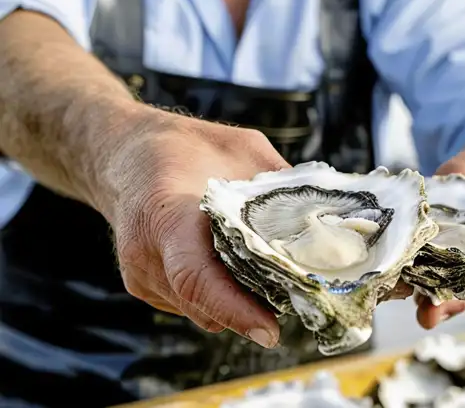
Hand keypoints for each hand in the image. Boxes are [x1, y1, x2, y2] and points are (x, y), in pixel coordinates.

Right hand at [95, 107, 289, 348]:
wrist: (125, 154)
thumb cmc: (183, 146)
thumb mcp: (242, 149)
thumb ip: (277, 183)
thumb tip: (327, 210)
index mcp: (166, 213)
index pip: (194, 275)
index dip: (233, 308)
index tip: (269, 330)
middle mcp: (146, 252)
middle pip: (203, 301)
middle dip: (252, 309)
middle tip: (299, 303)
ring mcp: (141, 274)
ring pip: (201, 309)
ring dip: (239, 303)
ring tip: (275, 282)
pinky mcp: (144, 285)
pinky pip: (192, 305)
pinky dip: (222, 296)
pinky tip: (241, 271)